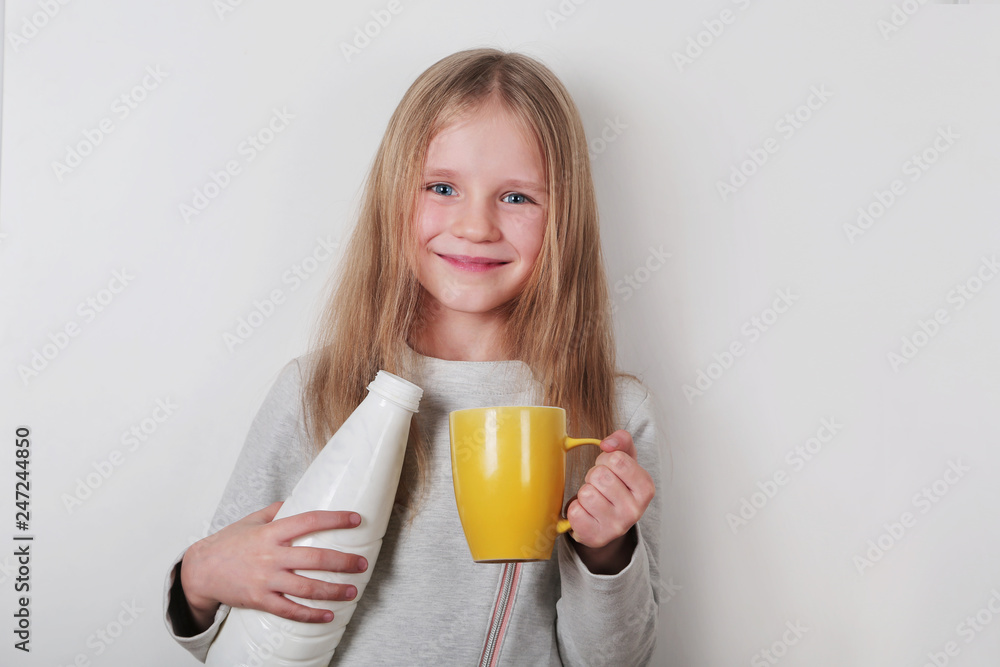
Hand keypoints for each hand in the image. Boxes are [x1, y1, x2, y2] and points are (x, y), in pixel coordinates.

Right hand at [180, 501, 366, 630]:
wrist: (200, 571)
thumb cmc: (228, 543)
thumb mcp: (251, 520)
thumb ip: (276, 511)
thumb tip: (296, 499)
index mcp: (271, 532)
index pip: (309, 520)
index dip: (335, 519)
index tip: (356, 519)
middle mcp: (271, 555)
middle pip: (315, 558)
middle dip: (343, 561)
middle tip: (362, 563)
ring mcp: (266, 580)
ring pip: (307, 587)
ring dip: (333, 591)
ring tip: (353, 591)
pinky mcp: (260, 600)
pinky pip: (289, 610)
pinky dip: (310, 615)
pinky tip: (328, 616)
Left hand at [566, 430, 654, 572]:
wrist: (606, 523)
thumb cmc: (616, 486)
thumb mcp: (625, 461)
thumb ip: (621, 441)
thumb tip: (607, 443)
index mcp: (646, 489)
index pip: (617, 459)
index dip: (606, 459)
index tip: (610, 469)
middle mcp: (635, 510)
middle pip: (600, 475)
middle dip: (594, 475)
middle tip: (599, 485)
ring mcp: (616, 526)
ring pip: (586, 493)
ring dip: (584, 492)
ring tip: (594, 499)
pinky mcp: (596, 536)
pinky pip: (575, 510)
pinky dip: (575, 508)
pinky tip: (586, 513)